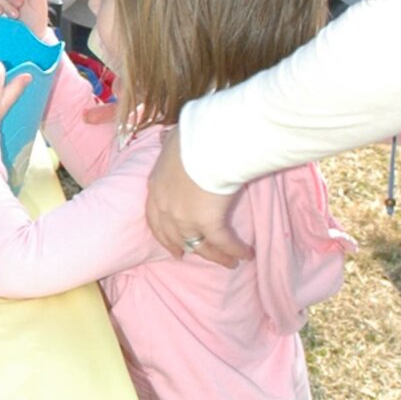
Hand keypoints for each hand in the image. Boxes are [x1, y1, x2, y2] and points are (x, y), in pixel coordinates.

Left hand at [144, 129, 249, 266]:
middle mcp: (166, 207)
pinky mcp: (208, 223)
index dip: (162, 234)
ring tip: (229, 262)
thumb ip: (166, 143)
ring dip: (215, 256)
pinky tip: (246, 254)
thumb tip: (161, 137)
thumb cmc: (191, 138)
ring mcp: (185, 218)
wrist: (206, 144)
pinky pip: (223, 243)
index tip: (170, 245)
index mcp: (155, 187)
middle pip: (173, 236)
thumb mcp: (170, 140)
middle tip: (187, 256)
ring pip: (199, 245)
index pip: (154, 218)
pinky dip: (235, 250)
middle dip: (181, 247)